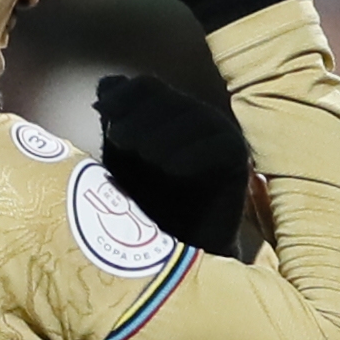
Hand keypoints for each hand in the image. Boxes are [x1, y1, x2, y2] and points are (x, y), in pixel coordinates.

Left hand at [96, 74, 250, 255]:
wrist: (175, 254)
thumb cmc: (143, 209)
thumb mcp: (120, 161)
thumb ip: (116, 121)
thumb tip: (108, 84)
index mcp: (166, 114)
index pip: (146, 87)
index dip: (123, 97)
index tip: (103, 114)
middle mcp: (195, 119)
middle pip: (166, 98)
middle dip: (139, 118)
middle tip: (120, 141)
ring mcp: (219, 137)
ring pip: (192, 117)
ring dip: (162, 135)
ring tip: (145, 158)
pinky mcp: (237, 162)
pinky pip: (219, 145)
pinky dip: (192, 154)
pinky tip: (172, 168)